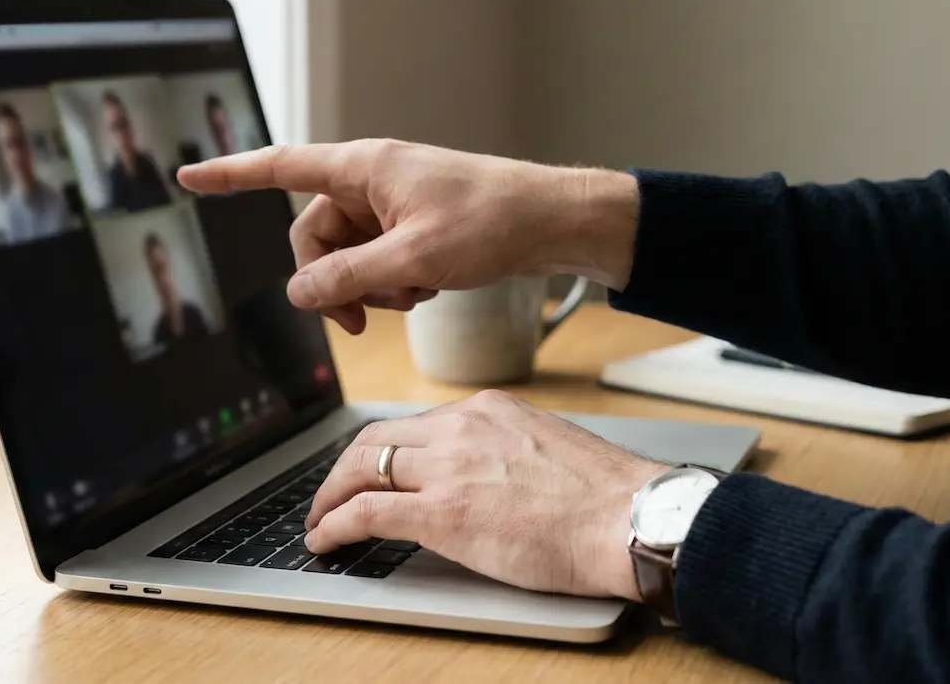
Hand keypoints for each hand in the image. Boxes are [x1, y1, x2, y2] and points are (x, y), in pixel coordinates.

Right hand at [177, 140, 638, 333]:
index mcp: (363, 168)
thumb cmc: (493, 222)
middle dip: (330, 281)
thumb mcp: (413, 259)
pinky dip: (393, 284)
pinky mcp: (411, 226)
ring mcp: (391, 205)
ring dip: (369, 288)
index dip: (230, 175)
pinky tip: (428, 290)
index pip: (280, 166)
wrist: (553, 223)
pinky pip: (376, 260)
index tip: (187, 176)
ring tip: (414, 296)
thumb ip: (348, 278)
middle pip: (314, 236)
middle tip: (361, 320)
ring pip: (347, 256)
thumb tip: (298, 294)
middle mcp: (371, 181)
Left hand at [302, 390, 668, 600]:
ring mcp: (448, 467)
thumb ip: (502, 450)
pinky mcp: (441, 512)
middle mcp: (460, 427)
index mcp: (487, 410)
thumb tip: (479, 475)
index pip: (412, 424)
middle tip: (330, 495)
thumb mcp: (544, 447)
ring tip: (319, 521)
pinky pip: (366, 512)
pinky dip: (335, 525)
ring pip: (360, 469)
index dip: (379, 451)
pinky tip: (326, 540)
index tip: (369, 471)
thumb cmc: (604, 497)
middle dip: (342, 469)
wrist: (629, 518)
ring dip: (329, 497)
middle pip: (374, 439)